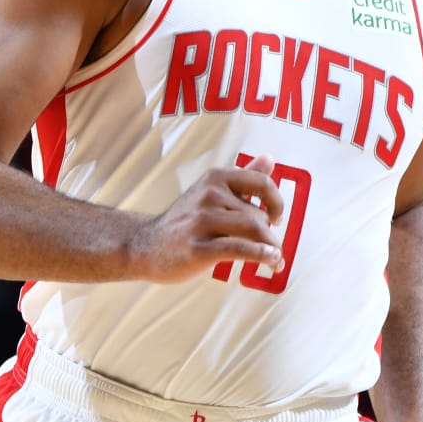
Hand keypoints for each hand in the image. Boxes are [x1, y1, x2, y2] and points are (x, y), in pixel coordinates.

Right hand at [124, 155, 284, 283]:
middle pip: (259, 215)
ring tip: (275, 260)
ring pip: (254, 230)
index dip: (277, 201)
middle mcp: (209, 195)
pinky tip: (270, 262)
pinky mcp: (198, 248)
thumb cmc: (184, 221)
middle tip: (273, 249)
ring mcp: (202, 221)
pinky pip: (239, 249)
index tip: (277, 217)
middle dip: (271, 236)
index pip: (261, 182)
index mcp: (215, 179)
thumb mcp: (211, 192)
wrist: (145, 245)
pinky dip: (261, 255)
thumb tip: (270, 159)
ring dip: (272, 249)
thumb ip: (243, 177)